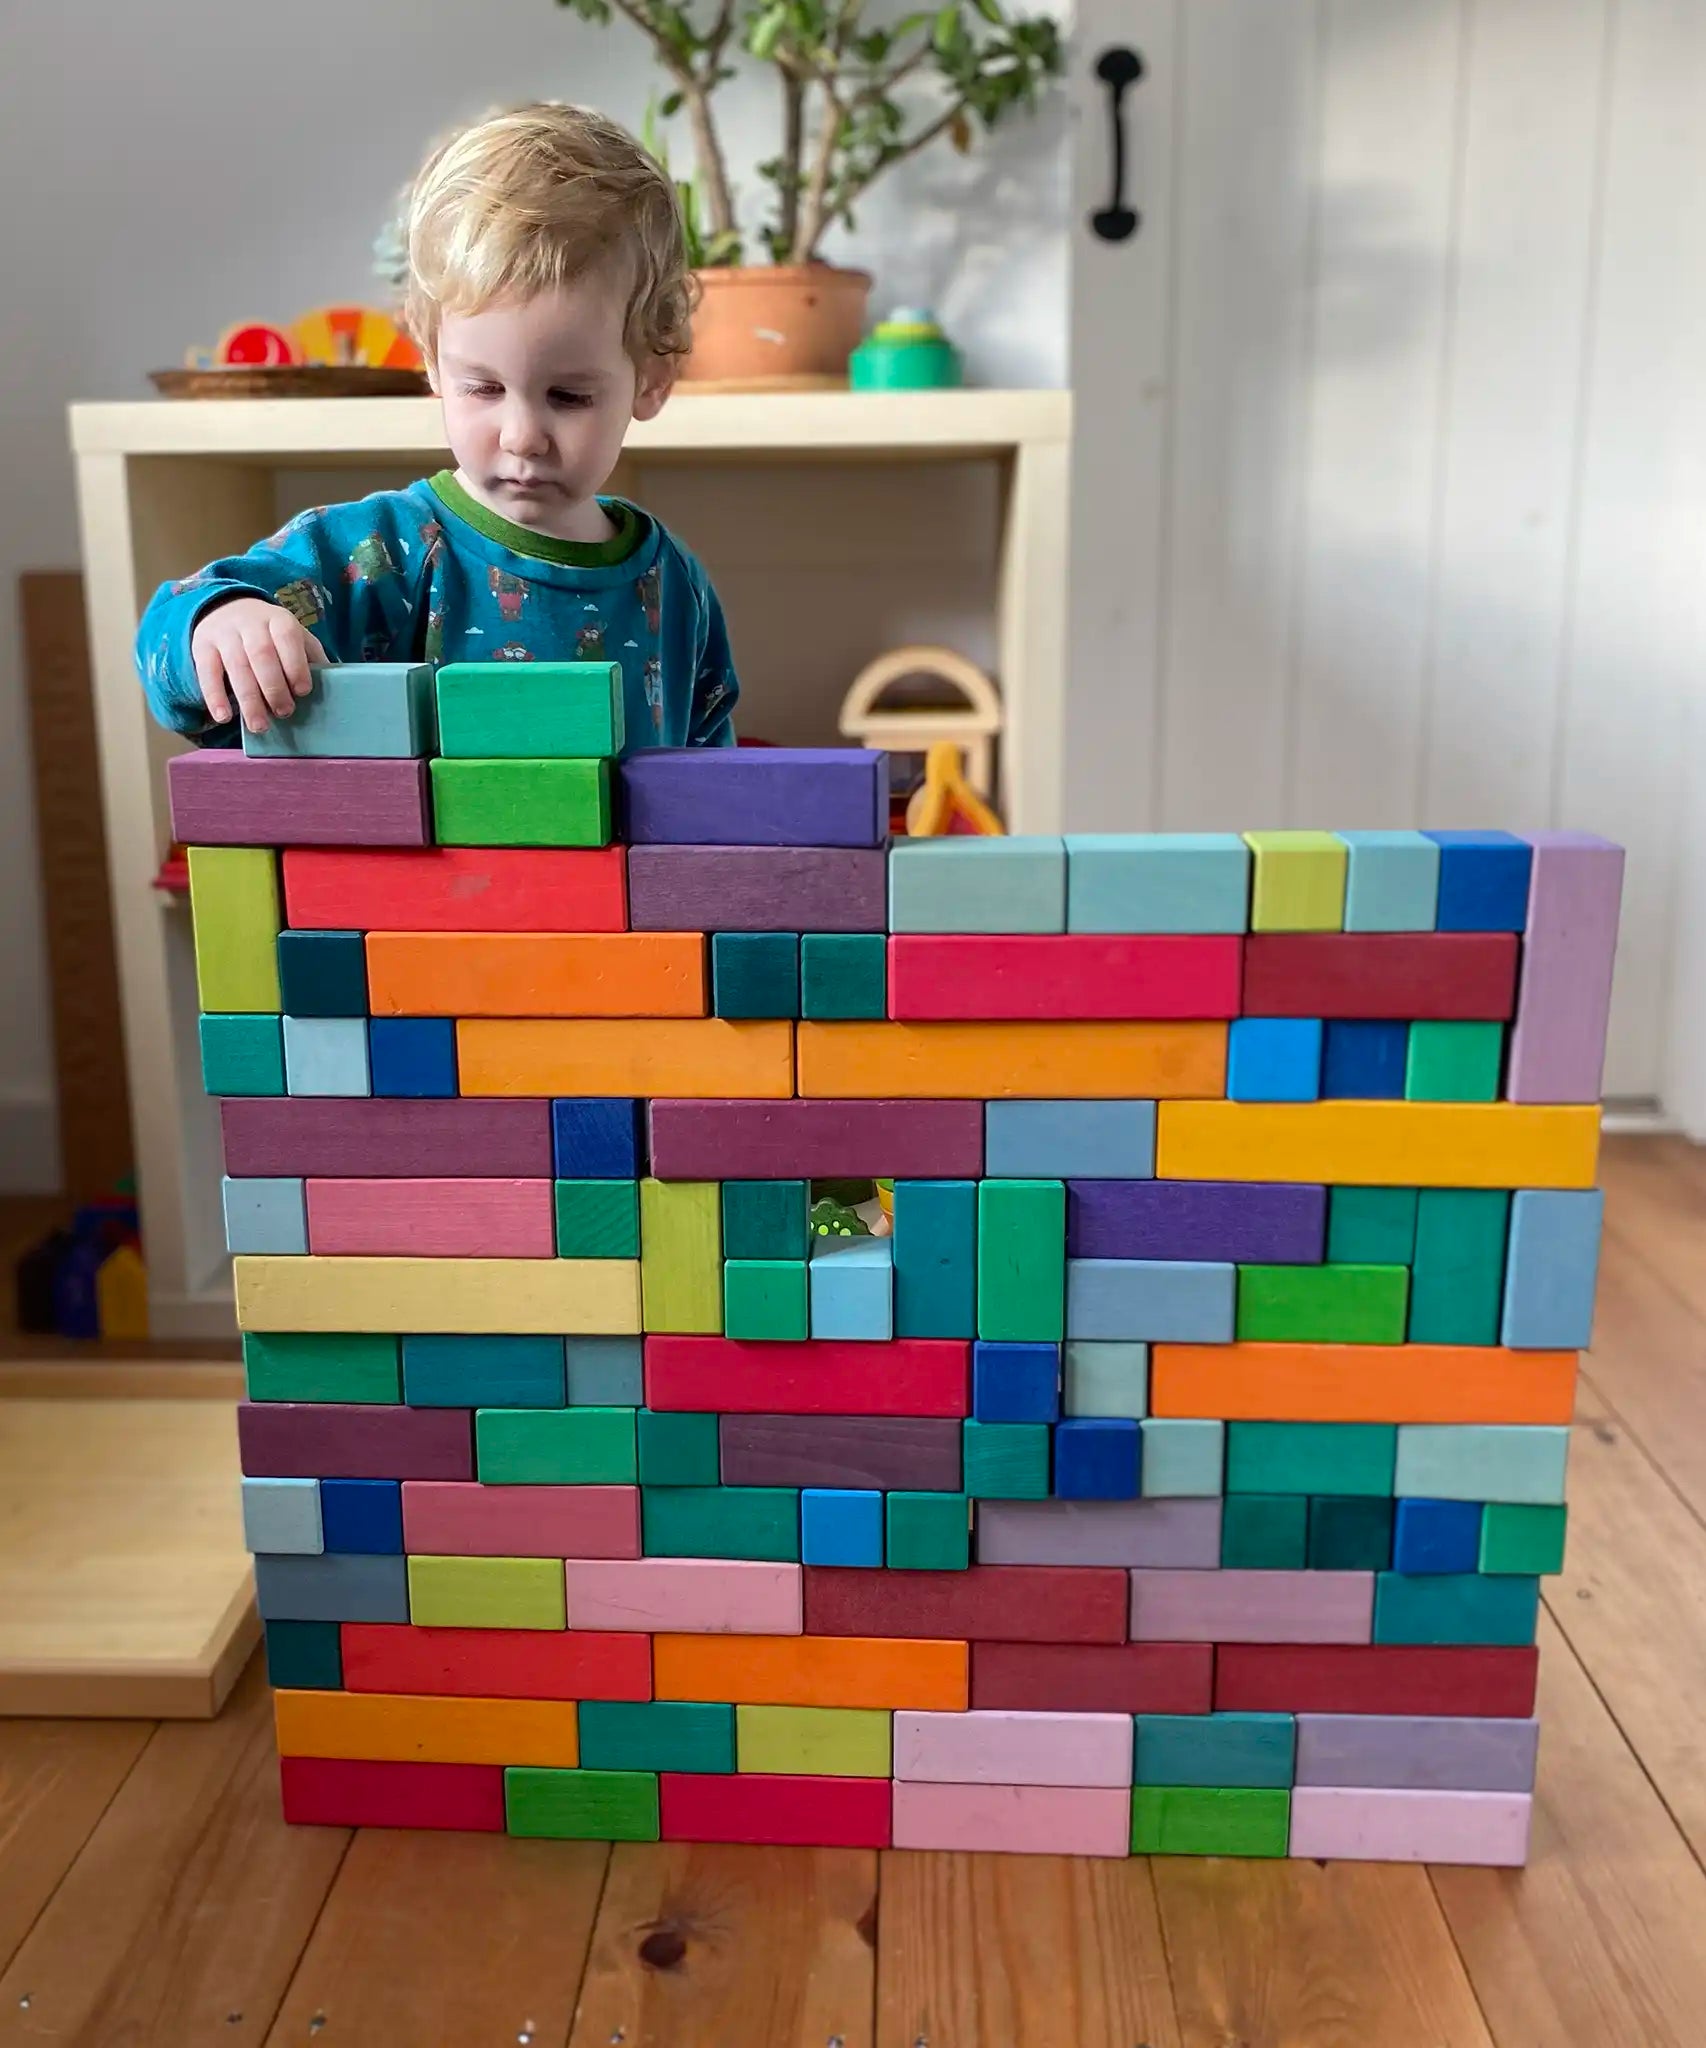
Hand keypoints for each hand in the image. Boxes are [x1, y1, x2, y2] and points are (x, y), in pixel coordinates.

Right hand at [191, 598, 327, 733]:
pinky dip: (214, 696)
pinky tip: (224, 717)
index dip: (295, 664)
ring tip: (259, 725)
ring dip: (248, 699)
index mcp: (279, 620)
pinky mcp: (202, 647)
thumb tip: (339, 686)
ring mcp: (224, 635)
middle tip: (284, 713)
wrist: (226, 609)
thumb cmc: (270, 634)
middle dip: (274, 687)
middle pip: (261, 654)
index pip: (287, 637)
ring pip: (236, 667)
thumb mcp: (293, 637)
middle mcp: (250, 624)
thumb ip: (311, 657)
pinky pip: (207, 672)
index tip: (303, 691)